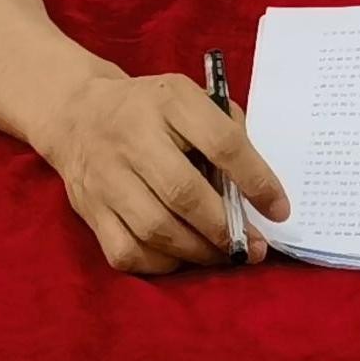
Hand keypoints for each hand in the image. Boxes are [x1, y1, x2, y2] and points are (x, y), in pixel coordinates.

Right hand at [31, 71, 289, 274]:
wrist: (80, 113)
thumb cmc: (152, 107)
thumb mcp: (190, 97)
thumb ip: (225, 129)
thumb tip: (256, 186)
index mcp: (171, 100)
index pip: (221, 142)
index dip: (255, 179)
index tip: (279, 209)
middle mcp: (134, 137)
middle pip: (184, 193)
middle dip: (224, 228)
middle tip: (253, 247)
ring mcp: (106, 177)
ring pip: (155, 229)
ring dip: (199, 251)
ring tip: (225, 255)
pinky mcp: (89, 211)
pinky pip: (127, 252)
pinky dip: (162, 263)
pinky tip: (184, 256)